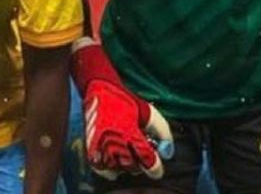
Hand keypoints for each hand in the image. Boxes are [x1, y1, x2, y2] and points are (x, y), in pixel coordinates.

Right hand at [72, 40, 173, 179]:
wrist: (99, 90)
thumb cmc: (126, 101)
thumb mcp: (149, 112)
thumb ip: (163, 131)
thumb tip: (169, 151)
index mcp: (131, 134)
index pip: (148, 162)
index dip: (156, 169)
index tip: (158, 170)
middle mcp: (115, 144)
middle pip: (133, 168)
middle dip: (140, 163)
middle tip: (141, 152)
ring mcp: (101, 149)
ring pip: (119, 171)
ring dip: (126, 166)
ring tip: (128, 153)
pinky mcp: (91, 151)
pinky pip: (104, 171)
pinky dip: (111, 170)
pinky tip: (116, 159)